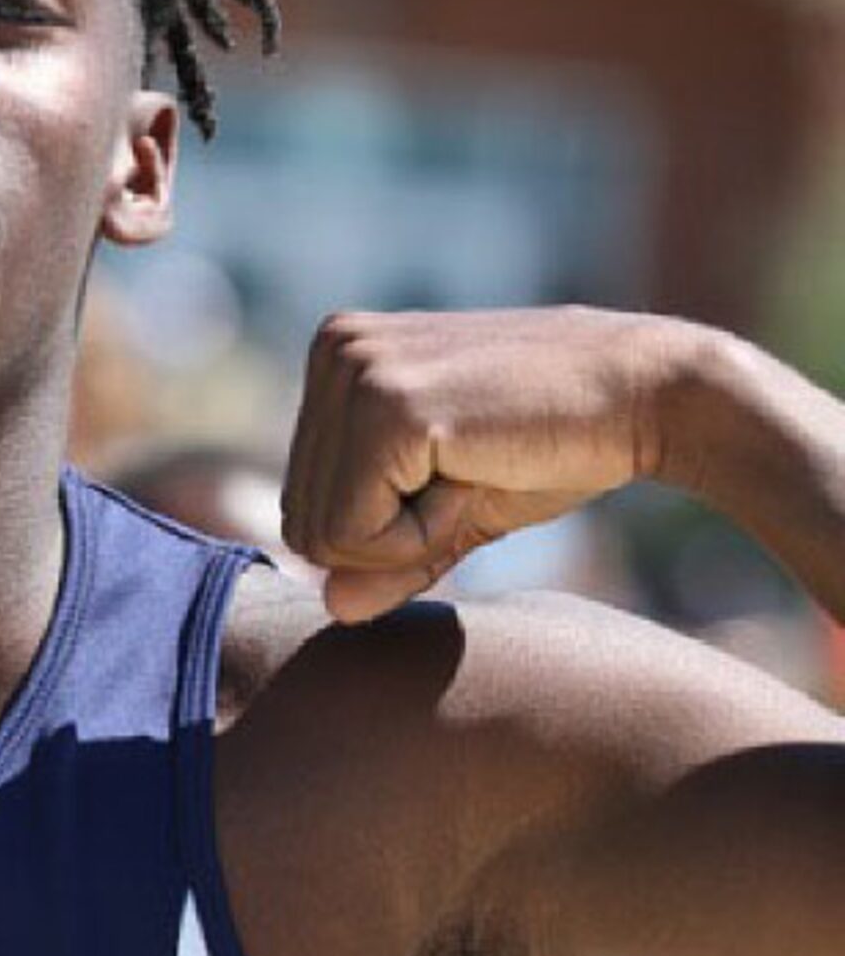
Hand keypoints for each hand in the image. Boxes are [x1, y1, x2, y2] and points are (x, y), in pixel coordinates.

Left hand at [280, 307, 698, 622]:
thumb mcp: (451, 510)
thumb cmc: (556, 447)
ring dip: (410, 534)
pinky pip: (357, 535)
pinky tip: (480, 471)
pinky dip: (424, 534)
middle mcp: (333, 347)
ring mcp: (354, 370)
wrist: (654, 397)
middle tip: (473, 472)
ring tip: (477, 467)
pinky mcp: (386, 407)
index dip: (385, 527)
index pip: (303, 504)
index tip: (460, 470)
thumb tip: (333, 608)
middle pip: (302, 523)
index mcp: (336, 354)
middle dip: (391, 535)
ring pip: (322, 537)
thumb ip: (385, 558)